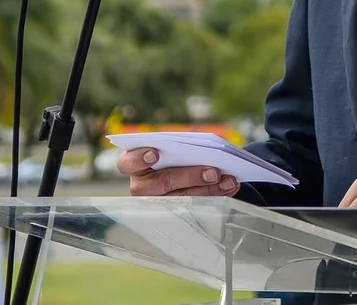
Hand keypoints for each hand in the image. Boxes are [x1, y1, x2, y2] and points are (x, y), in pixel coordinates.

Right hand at [117, 148, 241, 197]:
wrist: (183, 165)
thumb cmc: (174, 152)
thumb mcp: (174, 145)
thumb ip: (180, 146)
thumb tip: (206, 150)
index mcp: (133, 164)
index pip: (126, 163)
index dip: (138, 158)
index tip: (155, 153)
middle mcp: (141, 186)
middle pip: (163, 183)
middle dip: (190, 177)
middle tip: (213, 171)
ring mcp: (157, 202)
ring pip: (182, 198)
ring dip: (209, 189)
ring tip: (229, 179)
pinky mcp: (175, 211)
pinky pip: (195, 206)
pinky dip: (215, 194)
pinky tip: (230, 186)